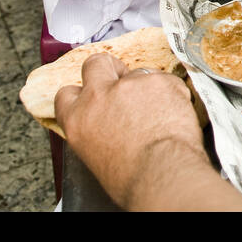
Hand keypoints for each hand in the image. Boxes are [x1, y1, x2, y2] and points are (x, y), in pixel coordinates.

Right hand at [54, 53, 203, 209]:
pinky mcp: (158, 80)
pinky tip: (174, 113)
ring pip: (137, 72)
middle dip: (109, 69)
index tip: (91, 96)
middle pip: (96, 64)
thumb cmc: (132, 178)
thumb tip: (105, 126)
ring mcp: (129, 84)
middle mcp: (99, 96)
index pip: (67, 93)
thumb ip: (94, 130)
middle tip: (122, 81)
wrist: (161, 174)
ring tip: (158, 112)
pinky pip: (166, 80)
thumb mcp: (95, 157)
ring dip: (146, 87)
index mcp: (77, 119)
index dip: (80, 93)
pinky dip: (171, 93)